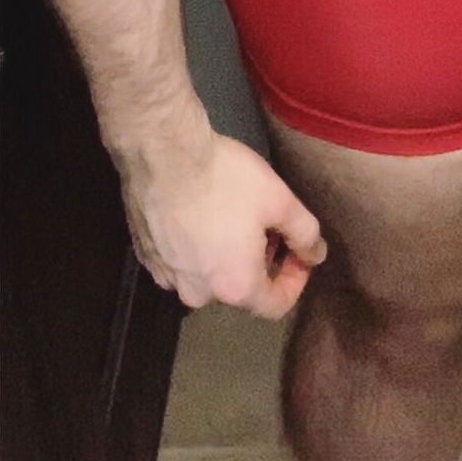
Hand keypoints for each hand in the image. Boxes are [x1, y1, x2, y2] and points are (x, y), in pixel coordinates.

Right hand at [121, 129, 327, 318]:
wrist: (163, 154)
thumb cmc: (226, 180)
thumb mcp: (280, 200)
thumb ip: (305, 233)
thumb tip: (315, 255)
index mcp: (235, 288)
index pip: (275, 306)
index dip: (295, 280)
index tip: (299, 251)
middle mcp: (198, 294)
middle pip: (240, 289)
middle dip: (261, 260)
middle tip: (267, 224)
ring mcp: (167, 278)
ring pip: (209, 274)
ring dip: (227, 254)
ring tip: (234, 216)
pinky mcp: (147, 258)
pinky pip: (181, 262)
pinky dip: (197, 247)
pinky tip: (202, 214)